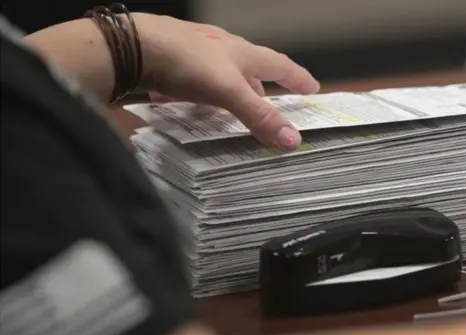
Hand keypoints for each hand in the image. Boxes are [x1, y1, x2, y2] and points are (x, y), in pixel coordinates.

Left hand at [134, 14, 319, 149]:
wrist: (134, 46)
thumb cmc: (186, 61)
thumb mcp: (229, 92)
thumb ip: (259, 116)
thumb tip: (293, 140)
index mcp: (242, 53)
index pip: (279, 65)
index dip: (297, 78)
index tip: (312, 88)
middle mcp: (222, 49)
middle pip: (251, 70)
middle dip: (262, 90)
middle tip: (270, 109)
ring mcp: (196, 52)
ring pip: (222, 74)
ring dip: (231, 93)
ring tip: (232, 112)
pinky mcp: (173, 60)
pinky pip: (194, 79)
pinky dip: (201, 93)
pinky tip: (192, 104)